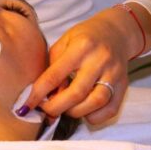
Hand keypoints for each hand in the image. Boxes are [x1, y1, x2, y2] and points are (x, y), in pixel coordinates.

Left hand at [22, 7, 141, 124]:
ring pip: (95, 103)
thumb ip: (53, 67)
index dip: (39, 93)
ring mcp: (114, 74)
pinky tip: (84, 110)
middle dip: (56, 107)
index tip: (27, 105)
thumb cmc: (85, 37)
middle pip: (77, 93)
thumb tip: (46, 96)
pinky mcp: (124, 86)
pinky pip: (109, 110)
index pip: (55, 75)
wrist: (116, 32)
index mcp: (82, 46)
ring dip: (75, 112)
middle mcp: (100, 60)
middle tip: (46, 111)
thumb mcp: (64, 42)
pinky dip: (93, 117)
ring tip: (65, 108)